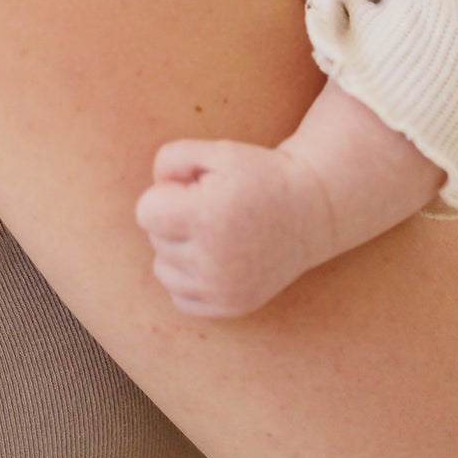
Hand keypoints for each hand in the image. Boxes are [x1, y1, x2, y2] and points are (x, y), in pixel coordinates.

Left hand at [134, 137, 336, 318]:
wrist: (312, 212)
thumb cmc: (259, 175)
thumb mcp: (217, 151)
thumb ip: (170, 159)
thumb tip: (153, 192)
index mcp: (209, 217)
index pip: (146, 212)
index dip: (165, 194)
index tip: (193, 189)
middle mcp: (216, 260)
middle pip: (156, 238)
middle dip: (175, 219)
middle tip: (213, 208)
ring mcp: (225, 289)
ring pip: (163, 269)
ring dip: (178, 249)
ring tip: (214, 232)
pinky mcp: (232, 307)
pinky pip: (180, 297)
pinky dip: (188, 278)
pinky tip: (214, 257)